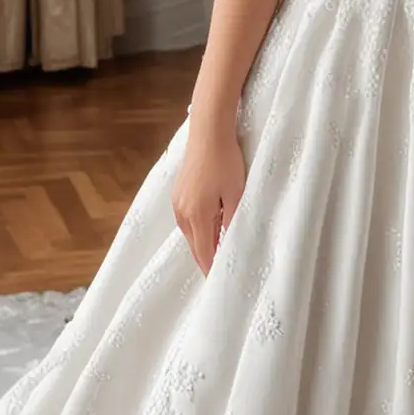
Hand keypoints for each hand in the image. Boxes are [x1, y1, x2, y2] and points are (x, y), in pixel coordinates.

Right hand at [171, 103, 248, 272]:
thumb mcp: (236, 193)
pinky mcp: (178, 192)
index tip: (218, 282)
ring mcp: (177, 202)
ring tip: (215, 254)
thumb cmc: (226, 161)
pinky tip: (208, 229)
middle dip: (206, 259)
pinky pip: (187, 220)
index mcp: (197, 216)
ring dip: (202, 244)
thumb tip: (230, 243)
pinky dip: (197, 230)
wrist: (208, 132)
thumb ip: (232, 221)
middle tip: (218, 273)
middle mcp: (182, 212)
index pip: (204, 252)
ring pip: (189, 233)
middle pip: (194, 245)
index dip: (211, 269)